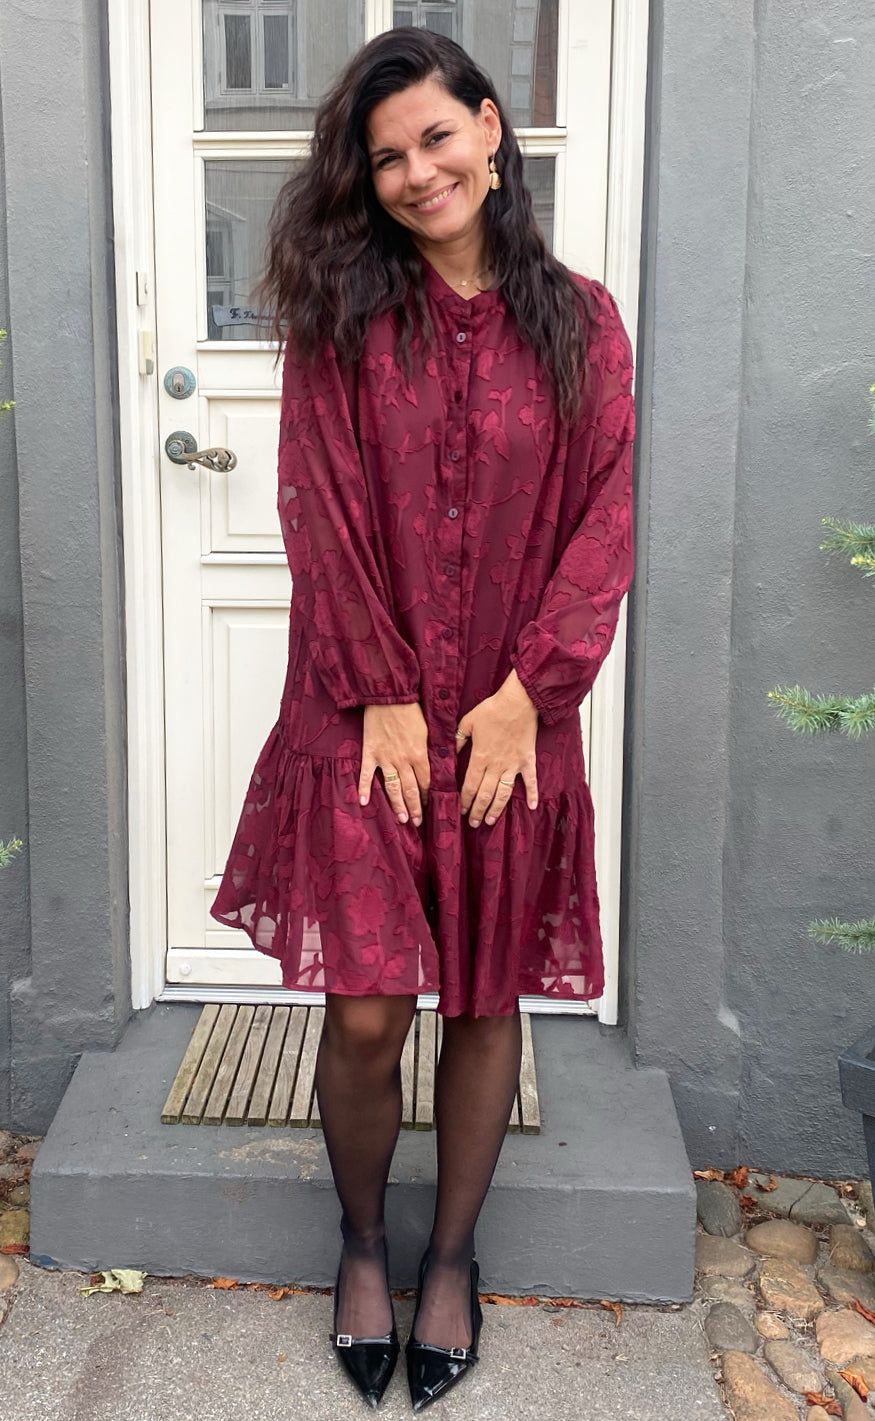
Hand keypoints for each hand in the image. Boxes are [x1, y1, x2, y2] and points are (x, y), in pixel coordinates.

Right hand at [358, 702, 429, 826]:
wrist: (389, 695)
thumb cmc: (411, 710)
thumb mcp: (428, 730)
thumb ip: (430, 749)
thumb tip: (436, 763)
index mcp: (419, 754)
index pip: (426, 781)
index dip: (428, 796)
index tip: (430, 807)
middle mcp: (403, 760)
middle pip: (411, 789)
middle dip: (415, 807)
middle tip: (417, 823)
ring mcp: (385, 758)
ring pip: (393, 787)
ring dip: (397, 805)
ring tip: (402, 819)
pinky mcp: (370, 752)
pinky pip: (366, 774)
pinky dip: (363, 788)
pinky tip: (363, 803)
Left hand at [457, 669, 538, 827]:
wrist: (518, 702)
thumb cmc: (492, 710)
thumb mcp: (467, 722)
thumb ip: (457, 740)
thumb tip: (448, 753)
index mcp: (480, 757)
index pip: (470, 786)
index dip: (465, 800)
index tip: (462, 811)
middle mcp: (496, 765)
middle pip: (485, 794)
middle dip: (478, 810)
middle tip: (473, 823)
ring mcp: (513, 765)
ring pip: (504, 793)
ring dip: (497, 809)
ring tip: (491, 820)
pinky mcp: (527, 760)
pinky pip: (530, 781)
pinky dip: (533, 794)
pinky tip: (533, 807)